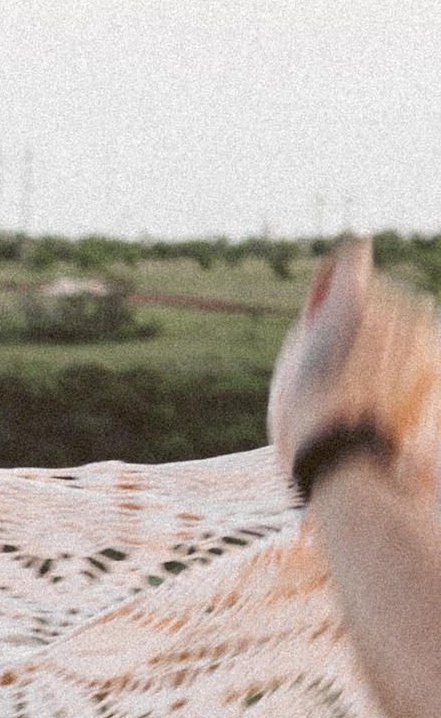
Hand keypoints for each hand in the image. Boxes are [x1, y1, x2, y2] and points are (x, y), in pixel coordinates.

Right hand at [269, 238, 440, 494]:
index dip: (337, 278)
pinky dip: (402, 363)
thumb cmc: (309, 418)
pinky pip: (416, 348)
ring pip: (402, 319)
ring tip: (360, 383)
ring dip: (384, 339)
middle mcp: (395, 303)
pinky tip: (382, 394)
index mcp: (353, 296)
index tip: (327, 300)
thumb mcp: (292, 362)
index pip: (354, 252)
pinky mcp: (436, 361)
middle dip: (362, 315)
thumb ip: (315, 318)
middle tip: (337, 363)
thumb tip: (330, 295)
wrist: (352, 465)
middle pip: (378, 291)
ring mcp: (422, 333)